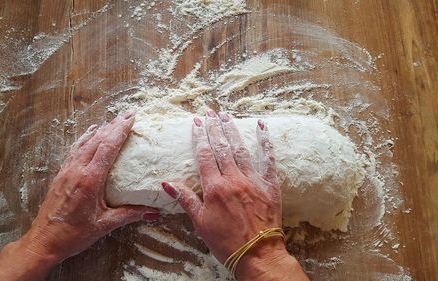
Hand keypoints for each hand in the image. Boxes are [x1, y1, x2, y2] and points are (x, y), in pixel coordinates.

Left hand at [0, 112, 158, 280]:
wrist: (43, 241)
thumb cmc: (73, 235)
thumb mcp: (104, 225)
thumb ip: (130, 215)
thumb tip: (154, 212)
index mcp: (89, 180)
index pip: (107, 148)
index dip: (119, 131)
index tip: (130, 119)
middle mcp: (77, 170)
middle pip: (97, 140)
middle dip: (113, 126)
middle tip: (127, 114)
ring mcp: (67, 171)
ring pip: (85, 143)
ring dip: (100, 130)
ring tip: (113, 120)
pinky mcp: (61, 175)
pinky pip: (75, 150)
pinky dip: (85, 138)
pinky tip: (90, 132)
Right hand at [161, 111, 308, 280]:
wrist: (258, 254)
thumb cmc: (226, 241)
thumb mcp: (200, 222)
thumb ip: (185, 199)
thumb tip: (167, 183)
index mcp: (215, 188)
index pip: (204, 156)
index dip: (199, 137)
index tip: (197, 122)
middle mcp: (234, 180)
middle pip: (222, 148)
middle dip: (214, 128)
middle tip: (210, 112)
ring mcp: (253, 181)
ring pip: (241, 150)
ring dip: (232, 131)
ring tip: (227, 116)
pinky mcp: (270, 185)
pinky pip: (268, 159)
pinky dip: (265, 142)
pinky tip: (261, 127)